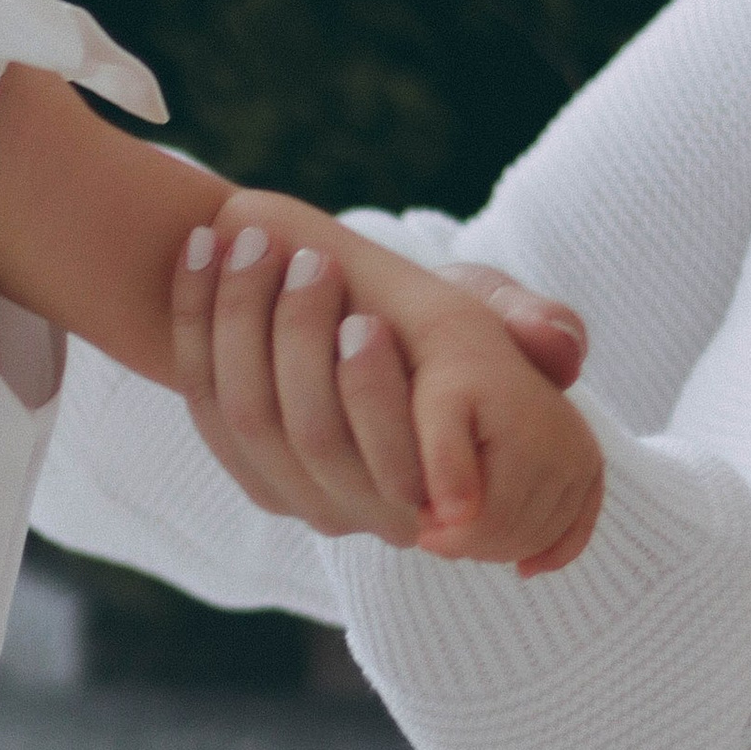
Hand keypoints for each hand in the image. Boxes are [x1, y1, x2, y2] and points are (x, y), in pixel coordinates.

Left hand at [175, 197, 600, 571]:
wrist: (377, 341)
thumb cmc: (461, 336)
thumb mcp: (500, 323)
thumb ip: (536, 327)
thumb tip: (559, 348)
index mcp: (425, 488)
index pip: (390, 462)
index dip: (370, 391)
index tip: (369, 319)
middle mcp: (355, 507)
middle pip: (308, 434)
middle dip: (300, 337)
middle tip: (310, 259)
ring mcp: (292, 491)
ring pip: (245, 412)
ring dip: (238, 316)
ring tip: (252, 242)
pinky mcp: (240, 459)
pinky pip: (202, 394)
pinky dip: (191, 315)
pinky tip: (198, 251)